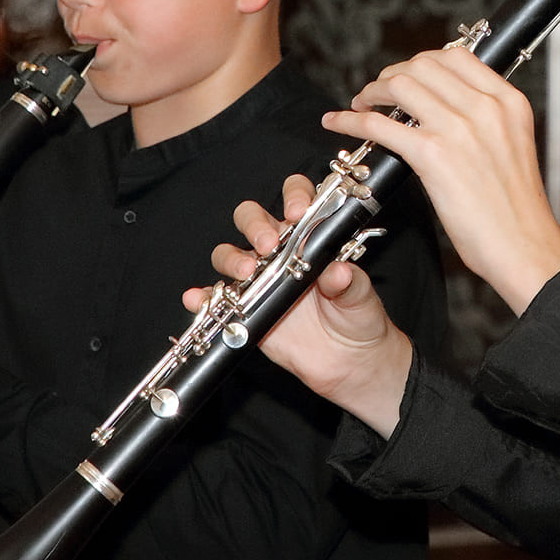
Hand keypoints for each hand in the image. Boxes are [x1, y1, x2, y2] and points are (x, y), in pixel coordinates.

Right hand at [197, 174, 412, 437]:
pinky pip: (215, 299)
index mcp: (310, 237)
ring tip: (246, 272)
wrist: (349, 363)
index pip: (297, 199)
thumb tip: (338, 271)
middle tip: (269, 243)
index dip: (294, 196)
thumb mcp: (362, 298)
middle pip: (252, 218)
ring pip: (229, 253)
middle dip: (255, 224)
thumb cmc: (359, 319)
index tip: (298, 211)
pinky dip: (202, 297)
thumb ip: (351, 283)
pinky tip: (197, 298)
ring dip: (231, 257)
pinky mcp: (245, 310)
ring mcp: (259, 279)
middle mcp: (280, 251)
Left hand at [322, 48, 559, 314]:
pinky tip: (339, 122)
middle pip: (424, 65)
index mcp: (508, 102)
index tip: (406, 74)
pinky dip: (351, 120)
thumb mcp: (513, 146)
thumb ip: (485, 121)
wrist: (524, 247)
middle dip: (393, 74)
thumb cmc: (517, 210)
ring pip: (400, 85)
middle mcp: (485, 108)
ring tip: (361, 103)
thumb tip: (444, 109)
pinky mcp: (433, 155)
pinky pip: (380, 125)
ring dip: (372, 91)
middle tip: (379, 91)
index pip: (456, 56)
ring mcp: (459, 128)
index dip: (421, 61)